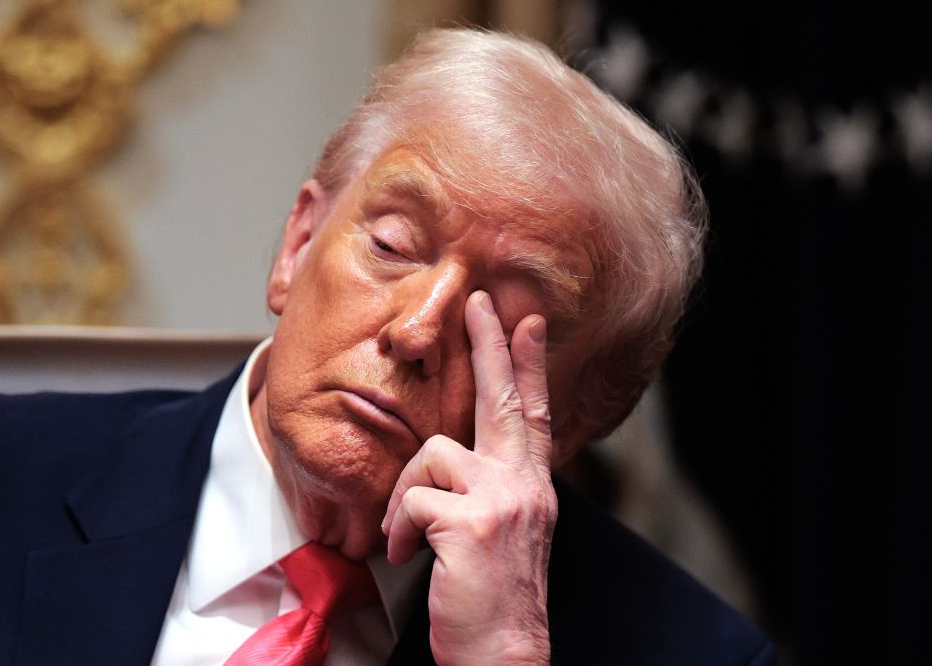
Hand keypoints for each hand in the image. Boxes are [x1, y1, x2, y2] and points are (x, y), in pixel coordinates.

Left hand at [381, 290, 556, 664]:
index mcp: (531, 488)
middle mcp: (525, 486)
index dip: (528, 366)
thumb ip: (487, 491)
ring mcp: (503, 500)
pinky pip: (412, 499)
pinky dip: (398, 530)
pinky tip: (406, 556)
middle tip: (478, 301)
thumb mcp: (502, 534)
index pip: (533, 414)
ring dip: (404, 497)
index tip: (527, 321)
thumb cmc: (491, 600)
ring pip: (432, 454)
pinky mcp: (473, 522)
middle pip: (503, 399)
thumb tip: (451, 460)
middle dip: (489, 344)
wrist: (504, 654)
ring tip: (406, 537)